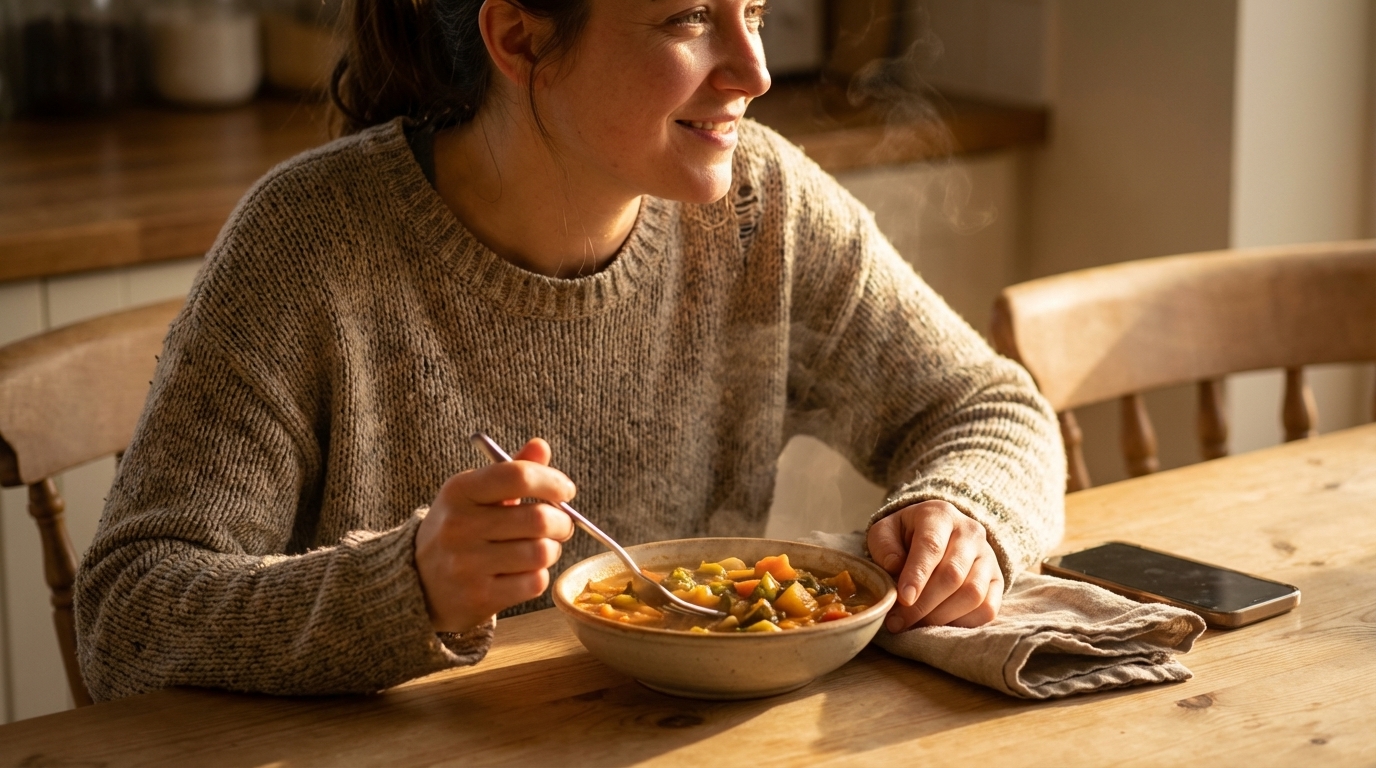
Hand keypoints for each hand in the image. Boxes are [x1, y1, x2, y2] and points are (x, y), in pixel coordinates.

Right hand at [415, 438, 576, 632]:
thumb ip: (510, 471)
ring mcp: (466, 564)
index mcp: (459, 491)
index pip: (517, 475)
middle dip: (563, 521)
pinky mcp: (478, 596)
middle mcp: (459, 526)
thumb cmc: (460, 529)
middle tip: (562, 524)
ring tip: (542, 548)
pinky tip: (525, 571)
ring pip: (541, 552)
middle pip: (539, 518)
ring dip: (552, 550)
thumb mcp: (475, 495)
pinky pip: (534, 583)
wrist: (420, 583)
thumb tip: (541, 446)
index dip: (551, 481)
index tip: (566, 490)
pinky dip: (538, 576)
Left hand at [866, 500, 1003, 631]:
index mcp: (940, 515)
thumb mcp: (885, 531)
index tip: (903, 598)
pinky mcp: (998, 580)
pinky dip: (963, 623)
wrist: (938, 533)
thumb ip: (884, 546)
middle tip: (898, 622)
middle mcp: (970, 532)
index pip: (931, 546)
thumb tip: (895, 567)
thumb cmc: (905, 536)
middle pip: (953, 574)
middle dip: (923, 604)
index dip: (917, 575)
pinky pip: (988, 608)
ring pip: (973, 594)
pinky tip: (939, 625)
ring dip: (942, 616)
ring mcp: (988, 556)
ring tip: (915, 625)